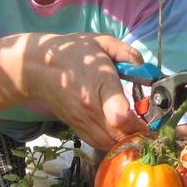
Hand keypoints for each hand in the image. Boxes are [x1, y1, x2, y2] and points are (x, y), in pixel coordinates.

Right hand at [25, 32, 149, 149]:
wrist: (38, 68)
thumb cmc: (72, 52)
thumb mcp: (102, 42)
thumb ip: (128, 53)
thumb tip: (144, 67)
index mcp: (100, 84)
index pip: (121, 115)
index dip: (139, 122)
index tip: (149, 118)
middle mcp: (90, 108)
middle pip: (120, 135)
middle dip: (139, 133)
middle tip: (148, 124)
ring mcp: (81, 121)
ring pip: (111, 144)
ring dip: (126, 140)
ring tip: (135, 129)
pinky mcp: (76, 128)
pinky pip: (99, 144)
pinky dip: (113, 142)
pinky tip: (120, 132)